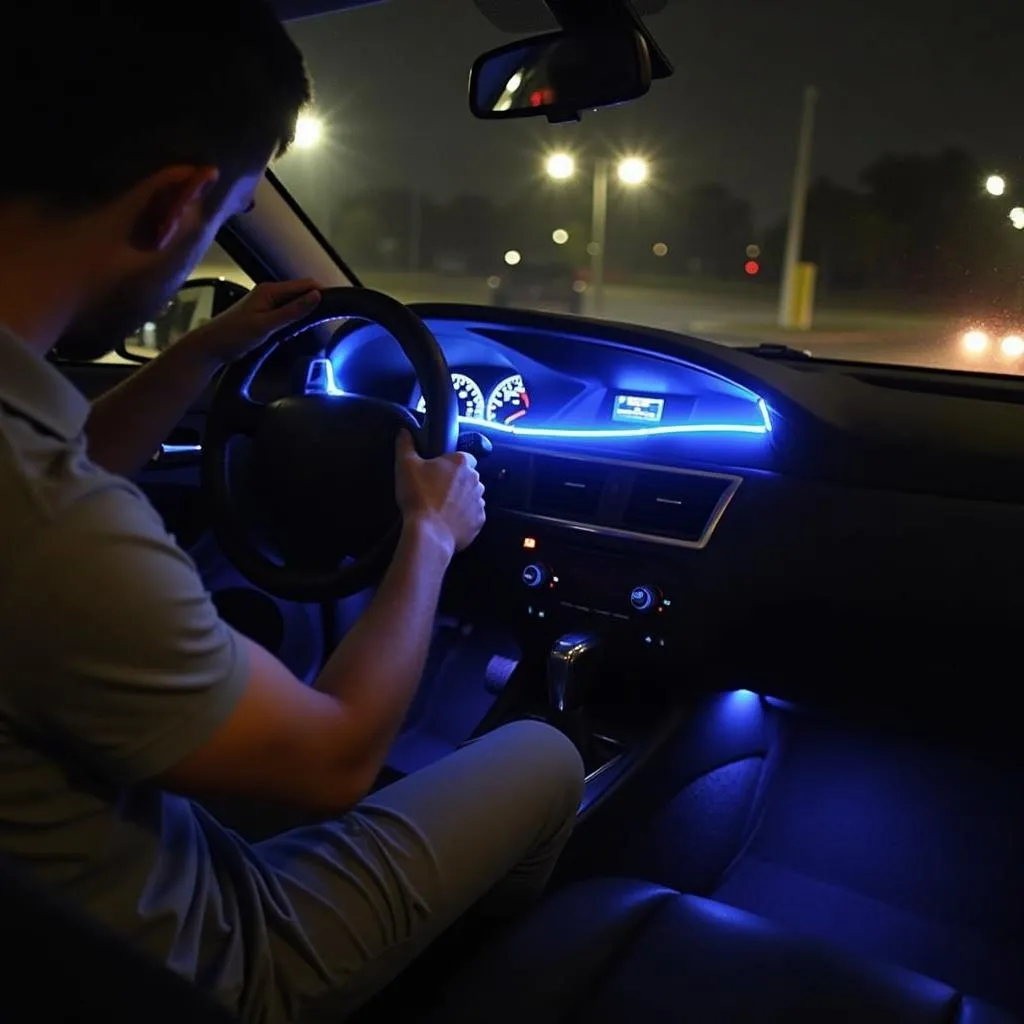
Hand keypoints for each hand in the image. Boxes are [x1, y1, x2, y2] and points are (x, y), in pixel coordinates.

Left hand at [183, 279, 321, 366]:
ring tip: (320, 321)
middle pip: (302, 292)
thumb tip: (316, 296)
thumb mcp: (266, 324)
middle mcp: (269, 293)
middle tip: (333, 315)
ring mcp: (267, 303)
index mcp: (270, 290)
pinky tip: (301, 327)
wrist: (212, 346)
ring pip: (295, 302)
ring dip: (307, 310)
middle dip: (317, 301)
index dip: (323, 292)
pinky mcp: (265, 314)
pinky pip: (288, 311)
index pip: (305, 284)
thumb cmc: (234, 335)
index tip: (338, 303)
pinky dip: (297, 318)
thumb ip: (292, 311)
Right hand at [395, 430, 485, 555]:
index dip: (451, 463)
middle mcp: (475, 479)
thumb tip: (404, 431)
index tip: (438, 472)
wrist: (429, 533)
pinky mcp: (479, 520)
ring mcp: (479, 501)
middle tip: (436, 491)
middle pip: (468, 476)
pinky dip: (464, 517)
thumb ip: (405, 445)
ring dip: (461, 499)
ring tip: (441, 508)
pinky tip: (448, 521)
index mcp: (460, 462)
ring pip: (472, 496)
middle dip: (456, 482)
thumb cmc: (418, 496)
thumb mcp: (405, 465)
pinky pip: (473, 515)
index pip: (463, 456)